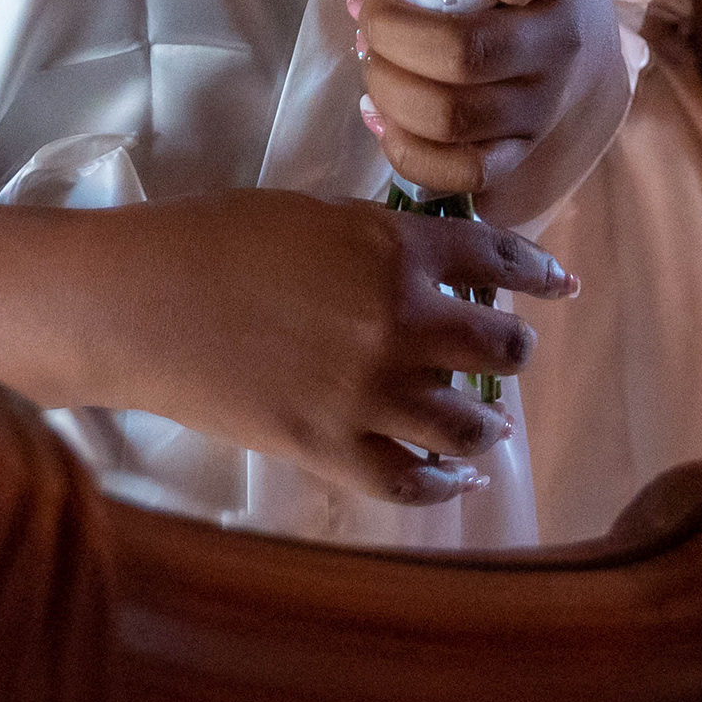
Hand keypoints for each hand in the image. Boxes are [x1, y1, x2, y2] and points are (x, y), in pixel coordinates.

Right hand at [105, 188, 576, 505]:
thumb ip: (379, 240)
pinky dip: (442, 485)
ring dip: (487, 425)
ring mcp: (367, 391)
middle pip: (498, 348)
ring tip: (490, 426)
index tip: (560, 283)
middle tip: (507, 353)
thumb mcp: (314, 216)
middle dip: (511, 349)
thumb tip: (424, 263)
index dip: (538, 272)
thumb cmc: (214, 239)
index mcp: (397, 248)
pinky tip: (456, 480)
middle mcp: (400, 321)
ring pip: (467, 424)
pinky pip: (409, 482)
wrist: (141, 302)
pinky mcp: (328, 447)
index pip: (497, 259)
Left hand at [342, 0, 615, 195]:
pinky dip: (405, 149)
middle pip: (463, 51)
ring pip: (451, 115)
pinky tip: (381, 115)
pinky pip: (459, 171)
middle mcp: (559, 40)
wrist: (586, 49)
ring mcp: (542, 105)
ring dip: (388, 88)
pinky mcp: (522, 152)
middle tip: (366, 18)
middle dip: (391, 35)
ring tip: (372, 60)